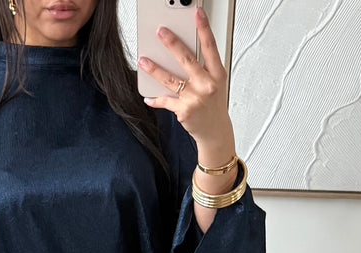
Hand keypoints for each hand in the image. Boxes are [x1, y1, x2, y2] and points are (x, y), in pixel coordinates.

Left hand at [137, 6, 232, 149]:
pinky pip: (165, 101)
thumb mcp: (215, 83)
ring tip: (143, 60)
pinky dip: (155, 99)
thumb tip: (182, 53)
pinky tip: (148, 97)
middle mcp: (207, 85)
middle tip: (160, 32)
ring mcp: (194, 98)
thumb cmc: (213, 105)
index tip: (197, 13)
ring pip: (171, 80)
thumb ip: (203, 68)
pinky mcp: (183, 111)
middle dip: (172, 44)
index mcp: (217, 74)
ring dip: (155, 69)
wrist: (215, 131)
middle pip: (187, 60)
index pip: (210, 46)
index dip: (204, 28)